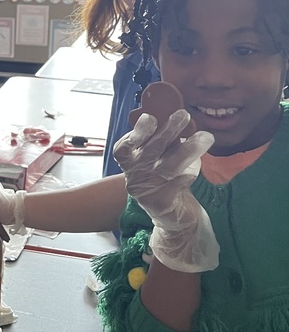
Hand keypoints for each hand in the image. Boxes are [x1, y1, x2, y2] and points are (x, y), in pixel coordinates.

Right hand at [113, 110, 218, 272]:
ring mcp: (146, 190)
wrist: (172, 217)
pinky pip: (177, 185)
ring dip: (186, 150)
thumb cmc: (165, 179)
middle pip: (150, 150)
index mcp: (129, 160)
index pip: (125, 146)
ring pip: (167, 166)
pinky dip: (188, 174)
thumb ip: (163, 140)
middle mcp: (134, 174)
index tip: (151, 118)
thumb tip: (178, 117)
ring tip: (205, 137)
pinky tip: (196, 169)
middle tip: (184, 115)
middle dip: (168, 131)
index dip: (138, 132)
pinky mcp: (161, 204)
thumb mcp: (159, 157)